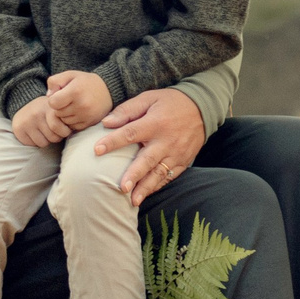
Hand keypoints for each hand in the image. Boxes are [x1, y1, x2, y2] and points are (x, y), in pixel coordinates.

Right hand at [11, 94, 67, 146]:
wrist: (25, 104)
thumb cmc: (48, 110)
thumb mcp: (57, 109)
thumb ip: (66, 117)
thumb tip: (74, 130)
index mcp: (49, 107)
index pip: (59, 127)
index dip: (64, 131)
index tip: (65, 129)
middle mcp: (36, 113)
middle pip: (53, 137)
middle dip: (57, 137)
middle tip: (54, 131)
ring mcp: (26, 121)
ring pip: (44, 143)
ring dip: (47, 140)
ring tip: (45, 131)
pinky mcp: (19, 129)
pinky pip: (34, 144)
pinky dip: (37, 142)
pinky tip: (36, 133)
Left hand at [45, 70, 110, 130]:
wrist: (108, 90)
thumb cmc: (85, 82)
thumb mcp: (70, 75)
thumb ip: (54, 81)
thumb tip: (48, 96)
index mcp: (75, 91)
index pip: (52, 103)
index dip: (53, 99)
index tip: (60, 95)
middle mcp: (81, 105)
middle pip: (58, 113)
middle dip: (59, 108)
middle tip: (67, 100)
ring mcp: (86, 116)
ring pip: (64, 121)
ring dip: (65, 115)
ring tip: (73, 106)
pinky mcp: (89, 123)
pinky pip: (72, 127)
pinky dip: (72, 121)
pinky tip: (78, 112)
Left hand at [90, 87, 206, 207]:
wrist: (202, 108)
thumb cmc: (170, 102)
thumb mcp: (149, 98)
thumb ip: (127, 110)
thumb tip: (106, 122)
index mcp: (155, 123)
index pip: (130, 133)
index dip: (113, 141)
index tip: (97, 150)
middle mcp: (166, 140)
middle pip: (147, 160)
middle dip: (134, 174)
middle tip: (122, 187)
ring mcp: (176, 153)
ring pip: (159, 173)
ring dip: (146, 187)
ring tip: (133, 200)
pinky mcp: (183, 161)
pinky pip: (170, 176)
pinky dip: (158, 186)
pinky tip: (146, 194)